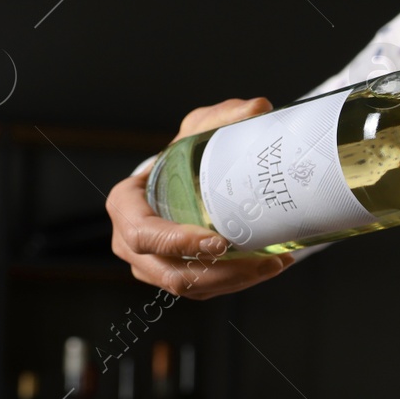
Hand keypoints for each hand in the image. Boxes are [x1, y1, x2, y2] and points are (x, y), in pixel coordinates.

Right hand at [108, 97, 292, 299]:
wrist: (182, 180)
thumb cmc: (182, 156)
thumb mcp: (197, 131)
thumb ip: (223, 118)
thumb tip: (257, 108)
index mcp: (125, 206)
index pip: (144, 234)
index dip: (178, 243)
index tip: (218, 241)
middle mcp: (130, 243)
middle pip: (171, 272)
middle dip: (220, 271)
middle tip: (262, 260)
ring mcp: (150, 266)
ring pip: (191, 287)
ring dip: (235, 281)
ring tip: (274, 263)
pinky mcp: (175, 278)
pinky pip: (204, 290)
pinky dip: (237, 283)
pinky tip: (268, 267)